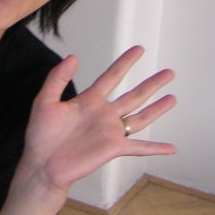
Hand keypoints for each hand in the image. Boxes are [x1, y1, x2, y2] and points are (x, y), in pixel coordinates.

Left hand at [19, 45, 175, 195]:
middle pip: (134, 95)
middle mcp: (104, 114)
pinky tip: (172, 148)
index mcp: (89, 100)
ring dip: (157, 109)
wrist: (42, 164)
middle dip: (152, 83)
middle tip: (169, 72)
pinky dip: (156, 148)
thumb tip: (73, 57)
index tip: (139, 49)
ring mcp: (111, 131)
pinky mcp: (113, 148)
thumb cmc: (41, 135)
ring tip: (173, 98)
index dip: (126, 62)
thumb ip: (58, 78)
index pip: (112, 76)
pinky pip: (139, 147)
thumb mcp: (45, 101)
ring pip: (140, 117)